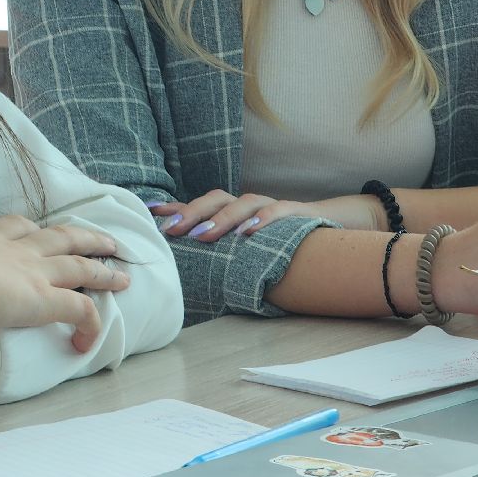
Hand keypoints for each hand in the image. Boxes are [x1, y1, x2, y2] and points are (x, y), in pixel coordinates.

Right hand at [0, 215, 130, 352]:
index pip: (11, 227)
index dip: (28, 228)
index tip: (35, 228)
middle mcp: (12, 250)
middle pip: (58, 236)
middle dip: (83, 237)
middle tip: (103, 239)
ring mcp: (32, 271)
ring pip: (81, 265)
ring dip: (104, 269)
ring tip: (123, 275)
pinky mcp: (44, 298)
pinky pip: (80, 310)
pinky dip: (90, 323)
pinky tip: (85, 342)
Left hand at [150, 189, 379, 242]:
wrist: (330, 232)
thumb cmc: (279, 247)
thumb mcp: (246, 252)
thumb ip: (221, 256)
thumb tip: (188, 277)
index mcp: (232, 214)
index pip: (198, 205)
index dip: (173, 206)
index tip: (147, 211)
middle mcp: (247, 205)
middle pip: (215, 199)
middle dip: (191, 212)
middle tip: (172, 230)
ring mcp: (270, 206)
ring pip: (243, 202)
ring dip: (222, 218)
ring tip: (203, 236)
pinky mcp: (294, 213)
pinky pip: (278, 211)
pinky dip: (263, 220)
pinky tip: (250, 232)